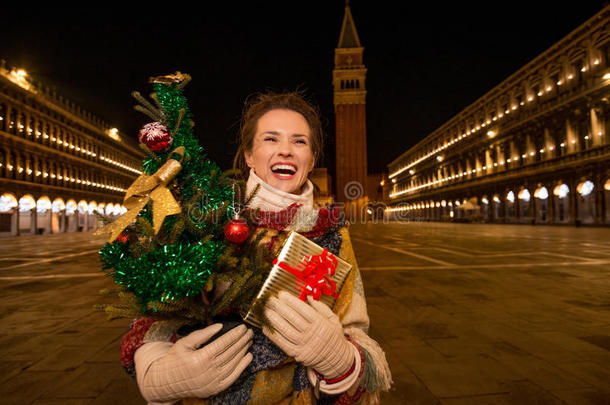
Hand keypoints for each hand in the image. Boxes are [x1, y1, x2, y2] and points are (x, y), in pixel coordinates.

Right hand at [135, 323, 252, 402]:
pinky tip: (248, 356)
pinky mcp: (215, 389)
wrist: (166, 383)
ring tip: (249, 341)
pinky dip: (243, 366)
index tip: (243, 327)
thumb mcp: (184, 343)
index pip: (224, 343)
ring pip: (234, 363)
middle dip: (243, 340)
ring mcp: (213, 381)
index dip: (235, 334)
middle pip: (231, 352)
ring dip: (244, 350)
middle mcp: (209, 371)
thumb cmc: (175, 360)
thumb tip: (220, 325)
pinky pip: (233, 376)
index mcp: (200, 358)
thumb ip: (203, 334)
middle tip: (250, 331)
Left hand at [263, 292, 353, 378]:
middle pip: (292, 318)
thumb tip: (308, 297)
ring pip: (285, 330)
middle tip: (269, 300)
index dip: (291, 301)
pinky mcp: (297, 354)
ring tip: (265, 311)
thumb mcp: (333, 319)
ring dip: (273, 320)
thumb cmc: (333, 336)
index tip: (281, 294)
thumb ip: (321, 307)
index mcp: (320, 323)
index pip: (303, 309)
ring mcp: (304, 345)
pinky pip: (282, 344)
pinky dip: (273, 335)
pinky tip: (265, 327)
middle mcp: (311, 333)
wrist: (337, 359)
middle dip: (279, 307)